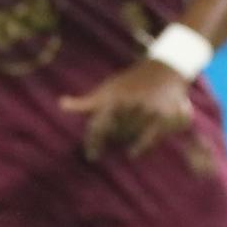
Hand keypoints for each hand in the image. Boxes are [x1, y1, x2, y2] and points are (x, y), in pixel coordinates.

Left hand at [58, 59, 195, 160]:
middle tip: (111, 144)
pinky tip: (132, 154)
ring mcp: (144, 111)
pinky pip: (147, 138)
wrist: (164, 69)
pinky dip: (140, 147)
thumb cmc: (130, 82)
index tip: (92, 156)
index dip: (93, 143)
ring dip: (126, 139)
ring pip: (130, 136)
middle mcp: (127, 104)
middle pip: (114, 134)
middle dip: (111, 139)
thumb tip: (61, 103)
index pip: (97, 126)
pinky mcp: (160, 116)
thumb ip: (86, 102)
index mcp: (111, 98)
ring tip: (127, 137)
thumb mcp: (107, 89)